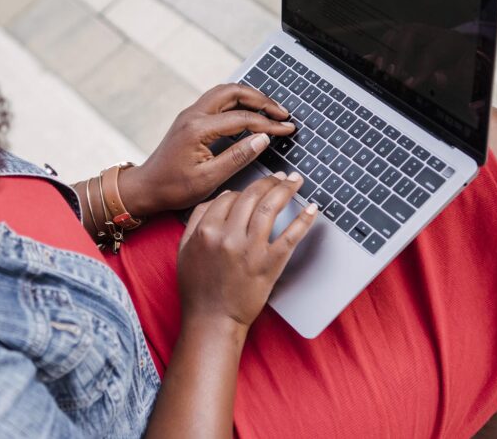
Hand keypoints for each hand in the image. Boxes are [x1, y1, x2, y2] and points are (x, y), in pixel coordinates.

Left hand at [118, 84, 294, 216]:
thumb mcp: (209, 179)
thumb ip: (237, 157)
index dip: (269, 123)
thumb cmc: (173, 187)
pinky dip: (237, 102)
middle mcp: (193, 115)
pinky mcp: (190, 119)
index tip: (287, 128)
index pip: (242, 118)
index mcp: (198, 129)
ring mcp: (190, 114)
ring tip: (271, 110)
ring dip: (249, 97)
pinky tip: (250, 112)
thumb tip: (263, 139)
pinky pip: (218, 100)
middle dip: (261, 99)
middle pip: (233, 92)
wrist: (147, 187)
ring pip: (225, 92)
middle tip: (282, 113)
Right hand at [177, 172, 316, 328]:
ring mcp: (250, 250)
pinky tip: (312, 209)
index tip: (255, 188)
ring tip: (294, 181)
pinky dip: (303, 220)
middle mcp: (227, 236)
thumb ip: (196, 220)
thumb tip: (218, 198)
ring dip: (285, 190)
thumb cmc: (197, 288)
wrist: (212, 320)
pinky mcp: (268, 265)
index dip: (243, 190)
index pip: (228, 197)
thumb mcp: (184, 250)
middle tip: (280, 176)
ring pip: (269, 209)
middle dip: (268, 182)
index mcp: (206, 230)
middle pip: (251, 197)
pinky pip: (289, 236)